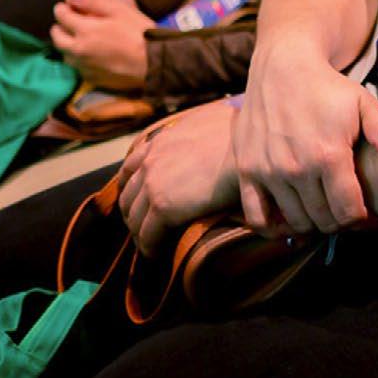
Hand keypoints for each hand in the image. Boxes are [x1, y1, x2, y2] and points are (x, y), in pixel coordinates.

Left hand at [50, 0, 151, 88]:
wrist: (155, 64)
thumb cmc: (140, 32)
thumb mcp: (120, 10)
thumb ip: (92, 0)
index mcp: (84, 31)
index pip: (62, 16)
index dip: (62, 8)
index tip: (66, 5)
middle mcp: (78, 50)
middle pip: (57, 38)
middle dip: (59, 27)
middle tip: (68, 22)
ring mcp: (84, 67)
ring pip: (65, 55)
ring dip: (67, 45)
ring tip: (77, 39)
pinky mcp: (93, 79)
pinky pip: (78, 68)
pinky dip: (79, 59)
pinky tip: (90, 56)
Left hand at [114, 99, 241, 255]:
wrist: (249, 148)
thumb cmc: (243, 136)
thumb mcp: (213, 123)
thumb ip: (200, 131)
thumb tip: (215, 131)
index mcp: (162, 141)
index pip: (131, 167)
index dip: (131, 187)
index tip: (138, 199)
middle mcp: (150, 160)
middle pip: (128, 195)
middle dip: (133, 213)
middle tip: (145, 227)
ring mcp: (153, 184)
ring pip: (134, 218)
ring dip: (140, 232)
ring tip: (151, 244)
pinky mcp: (163, 207)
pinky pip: (148, 235)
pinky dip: (149, 247)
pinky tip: (157, 254)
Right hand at [234, 38, 377, 235]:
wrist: (282, 67)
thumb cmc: (328, 87)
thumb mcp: (363, 104)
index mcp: (329, 155)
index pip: (348, 212)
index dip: (362, 220)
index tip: (367, 216)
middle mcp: (296, 168)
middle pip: (323, 221)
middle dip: (340, 223)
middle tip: (346, 213)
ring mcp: (268, 171)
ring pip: (294, 222)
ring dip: (312, 224)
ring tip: (323, 212)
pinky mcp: (246, 170)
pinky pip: (257, 216)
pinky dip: (273, 228)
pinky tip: (288, 220)